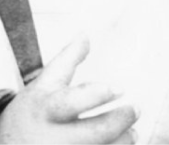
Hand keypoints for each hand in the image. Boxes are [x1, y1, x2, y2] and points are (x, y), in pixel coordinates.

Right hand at [0, 36, 137, 143]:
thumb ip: (67, 60)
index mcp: (46, 109)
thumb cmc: (32, 113)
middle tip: (136, 108)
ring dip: (123, 141)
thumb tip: (86, 34)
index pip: (71, 103)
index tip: (119, 87)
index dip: (97, 95)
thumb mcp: (43, 84)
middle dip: (120, 121)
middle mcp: (52, 138)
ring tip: (133, 133)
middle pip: (95, 133)